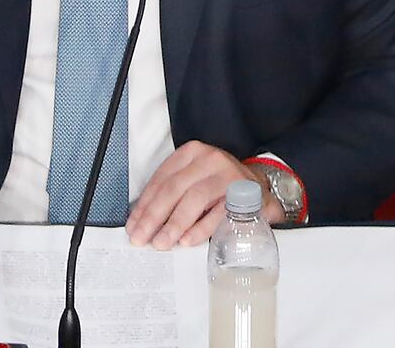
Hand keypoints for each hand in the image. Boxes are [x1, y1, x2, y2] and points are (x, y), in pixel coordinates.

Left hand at [126, 141, 284, 249]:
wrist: (260, 188)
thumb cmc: (220, 186)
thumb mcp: (194, 179)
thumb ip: (172, 196)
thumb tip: (143, 223)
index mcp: (192, 153)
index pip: (161, 178)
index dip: (144, 204)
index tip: (134, 224)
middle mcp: (209, 160)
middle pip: (174, 188)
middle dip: (154, 216)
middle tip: (142, 237)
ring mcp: (228, 176)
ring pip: (194, 198)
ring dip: (174, 224)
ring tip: (162, 242)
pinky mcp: (244, 195)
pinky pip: (218, 213)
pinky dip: (200, 228)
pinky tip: (187, 240)